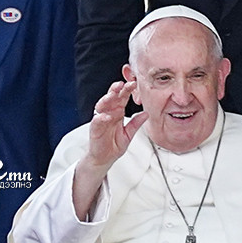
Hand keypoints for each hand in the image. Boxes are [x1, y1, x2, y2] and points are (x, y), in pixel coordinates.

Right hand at [73, 80, 148, 219]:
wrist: (104, 159)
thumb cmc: (114, 145)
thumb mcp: (129, 134)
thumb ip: (136, 123)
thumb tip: (146, 114)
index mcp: (117, 112)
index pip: (122, 98)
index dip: (127, 90)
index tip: (134, 83)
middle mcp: (108, 113)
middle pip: (111, 98)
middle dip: (116, 90)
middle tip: (123, 84)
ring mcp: (101, 120)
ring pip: (102, 106)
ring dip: (107, 99)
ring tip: (113, 95)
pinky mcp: (95, 129)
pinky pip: (97, 121)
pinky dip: (101, 118)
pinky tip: (107, 116)